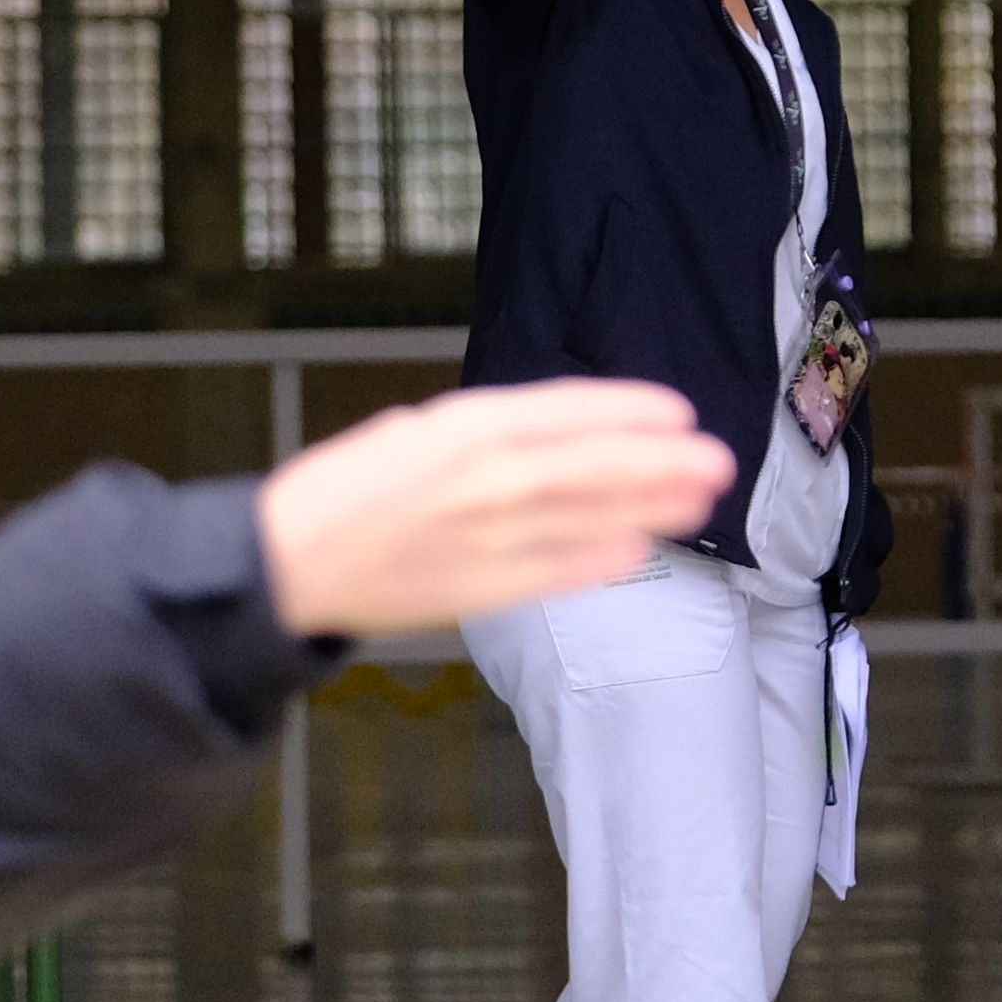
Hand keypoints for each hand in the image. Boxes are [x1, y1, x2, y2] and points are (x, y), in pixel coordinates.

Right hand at [253, 382, 731, 635]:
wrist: (283, 562)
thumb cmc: (340, 490)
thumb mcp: (408, 432)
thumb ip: (475, 434)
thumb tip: (536, 437)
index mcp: (462, 427)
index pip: (566, 411)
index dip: (627, 410)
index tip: (676, 411)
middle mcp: (485, 478)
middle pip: (594, 466)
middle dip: (662, 463)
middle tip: (718, 460)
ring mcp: (488, 538)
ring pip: (588, 519)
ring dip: (650, 510)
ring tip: (698, 502)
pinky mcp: (482, 591)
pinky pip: (557, 573)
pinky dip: (601, 562)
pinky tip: (639, 551)